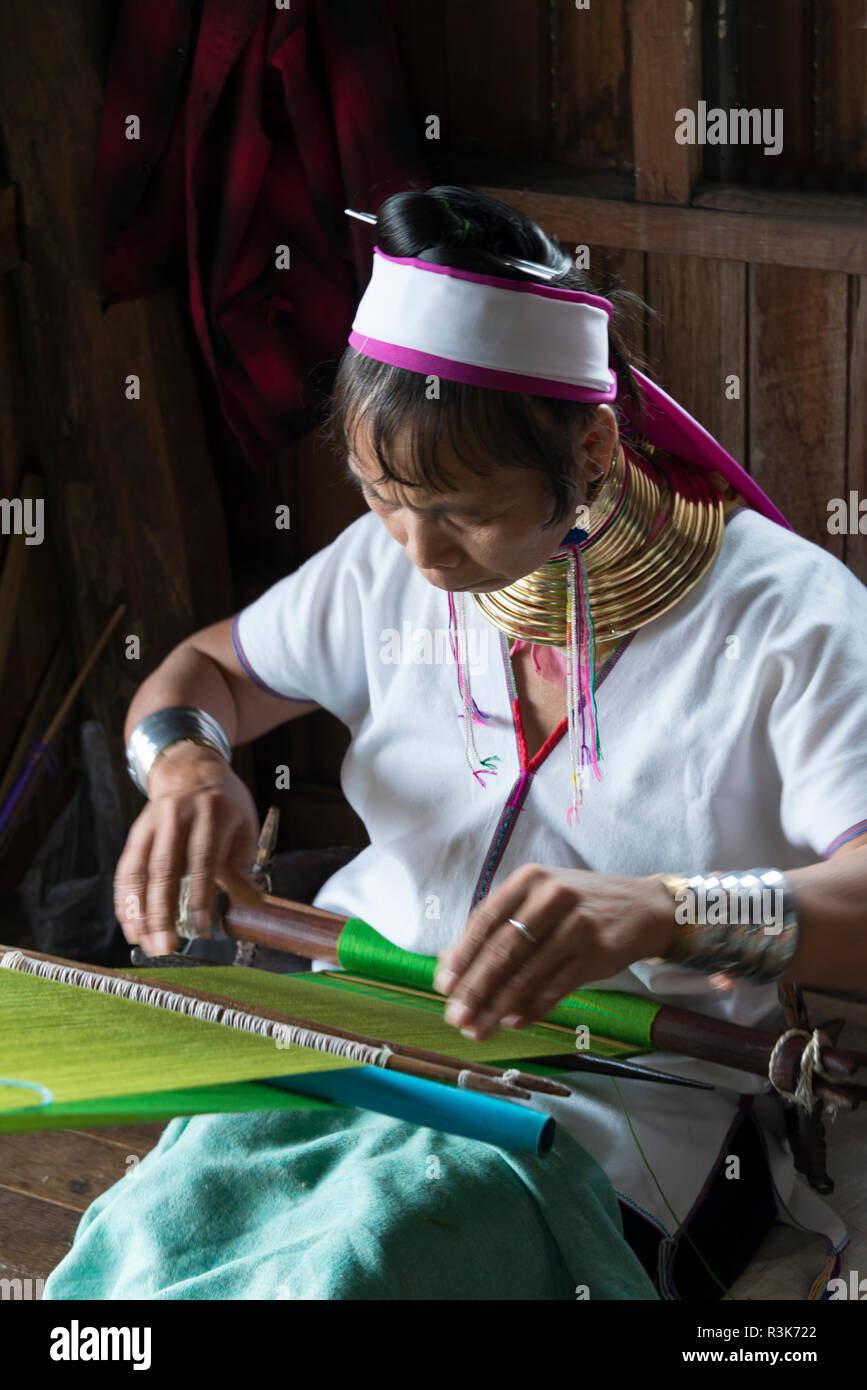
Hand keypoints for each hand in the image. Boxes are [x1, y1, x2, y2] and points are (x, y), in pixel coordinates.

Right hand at [114, 742, 262, 956]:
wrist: (188, 767)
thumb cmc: (223, 803)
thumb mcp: (244, 823)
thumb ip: (242, 863)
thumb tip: (248, 902)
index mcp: (211, 812)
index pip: (203, 858)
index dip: (200, 894)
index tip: (200, 927)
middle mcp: (177, 816)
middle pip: (165, 868)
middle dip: (163, 911)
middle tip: (167, 946)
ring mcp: (151, 825)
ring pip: (140, 871)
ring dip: (139, 911)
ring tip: (146, 943)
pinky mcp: (135, 834)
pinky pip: (126, 870)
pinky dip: (125, 900)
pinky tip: (130, 924)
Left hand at [433, 862, 675, 1040]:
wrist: (644, 907)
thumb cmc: (580, 905)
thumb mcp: (540, 898)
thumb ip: (501, 924)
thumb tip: (450, 962)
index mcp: (529, 880)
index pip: (485, 920)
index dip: (462, 955)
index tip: (443, 985)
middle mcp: (551, 897)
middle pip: (503, 949)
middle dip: (475, 988)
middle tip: (456, 1016)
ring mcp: (576, 925)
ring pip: (527, 973)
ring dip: (498, 1006)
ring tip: (478, 1028)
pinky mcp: (596, 953)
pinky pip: (555, 987)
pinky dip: (531, 1008)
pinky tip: (513, 1021)